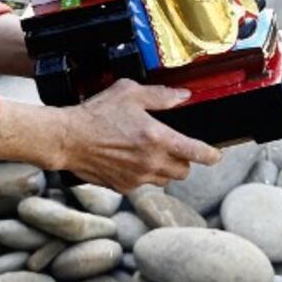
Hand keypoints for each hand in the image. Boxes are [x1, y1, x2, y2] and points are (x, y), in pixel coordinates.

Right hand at [56, 80, 220, 191]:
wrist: (67, 139)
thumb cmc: (96, 115)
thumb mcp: (130, 94)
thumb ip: (160, 96)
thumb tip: (182, 96)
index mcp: (158, 139)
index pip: (197, 153)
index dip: (211, 155)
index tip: (214, 155)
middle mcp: (151, 162)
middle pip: (184, 171)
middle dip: (184, 161)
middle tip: (174, 149)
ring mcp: (137, 177)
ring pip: (165, 180)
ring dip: (164, 170)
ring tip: (150, 155)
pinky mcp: (124, 187)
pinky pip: (143, 184)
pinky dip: (143, 175)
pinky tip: (130, 161)